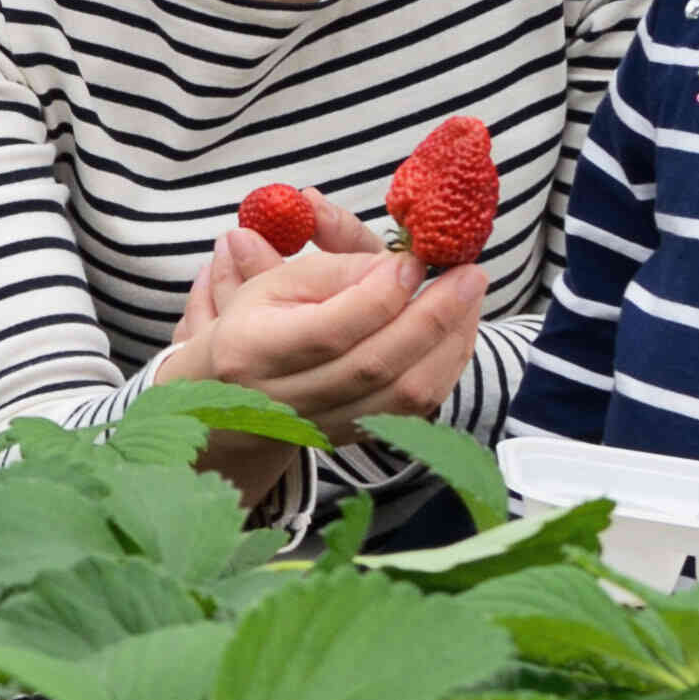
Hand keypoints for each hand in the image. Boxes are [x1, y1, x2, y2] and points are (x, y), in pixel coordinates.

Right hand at [153, 206, 486, 486]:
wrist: (227, 397)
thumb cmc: (252, 324)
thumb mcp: (274, 281)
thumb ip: (331, 267)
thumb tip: (396, 266)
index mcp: (254, 351)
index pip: (330, 329)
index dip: (380, 296)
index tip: (414, 261)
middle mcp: (287, 399)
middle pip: (375, 365)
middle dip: (433, 315)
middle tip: (470, 274)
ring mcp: (324, 426)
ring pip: (403, 394)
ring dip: (450, 342)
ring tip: (471, 296)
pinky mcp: (355, 438)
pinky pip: (415, 410)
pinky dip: (446, 367)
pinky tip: (458, 330)